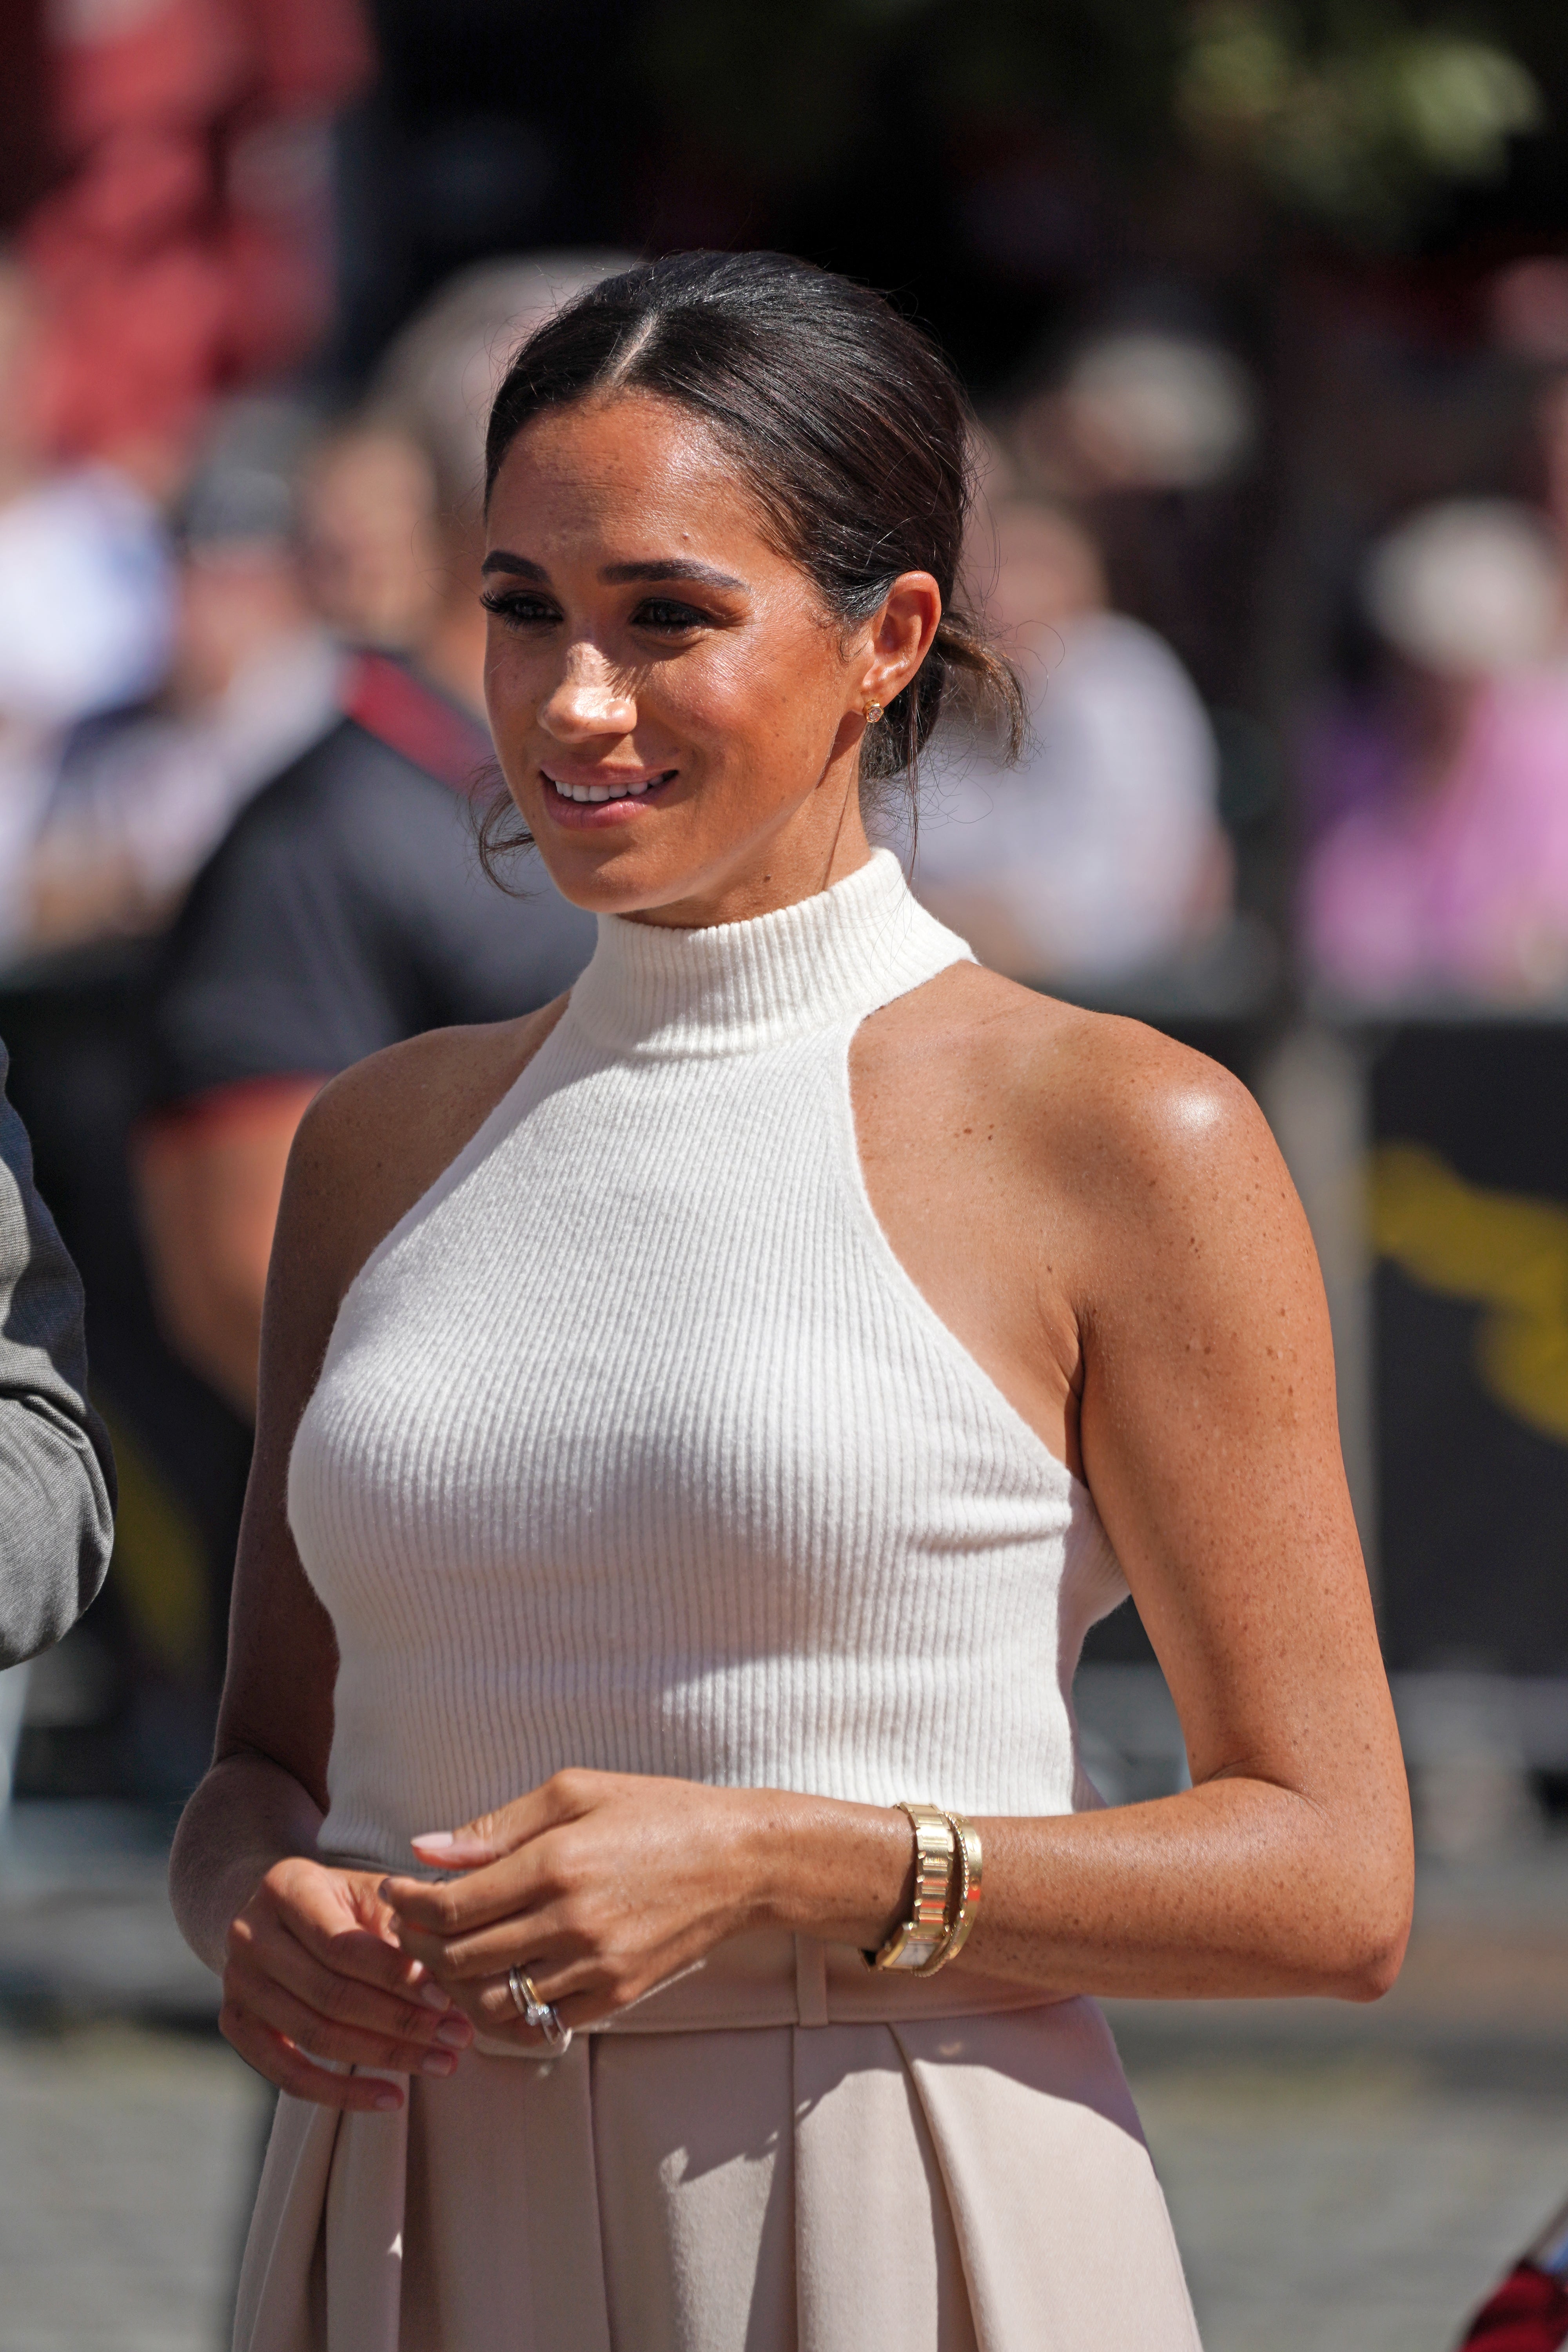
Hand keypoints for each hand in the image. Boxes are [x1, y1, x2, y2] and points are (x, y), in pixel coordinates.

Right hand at [221, 1856, 475, 2109]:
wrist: (274, 1911)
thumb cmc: (339, 1900)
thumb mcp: (368, 1891)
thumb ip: (403, 1920)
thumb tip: (451, 1964)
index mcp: (285, 1887)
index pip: (344, 1945)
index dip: (397, 1977)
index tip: (447, 1999)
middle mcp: (250, 1935)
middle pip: (331, 1995)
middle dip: (401, 2021)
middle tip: (457, 2037)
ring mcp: (237, 1983)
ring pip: (315, 2036)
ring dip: (385, 2056)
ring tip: (441, 2064)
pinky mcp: (235, 2025)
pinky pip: (288, 2074)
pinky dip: (341, 2093)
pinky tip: (391, 2098)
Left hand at [381, 1770, 766, 2048]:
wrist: (739, 1861)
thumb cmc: (655, 1812)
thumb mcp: (576, 1791)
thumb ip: (496, 1827)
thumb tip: (425, 1849)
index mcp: (556, 1863)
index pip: (451, 1904)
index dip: (408, 1902)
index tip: (394, 1891)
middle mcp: (571, 1923)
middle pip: (460, 1958)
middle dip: (419, 1944)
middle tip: (410, 1925)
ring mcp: (595, 1967)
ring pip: (492, 2001)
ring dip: (454, 1986)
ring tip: (446, 1956)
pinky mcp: (616, 1998)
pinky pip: (538, 2024)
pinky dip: (504, 2012)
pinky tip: (496, 1982)